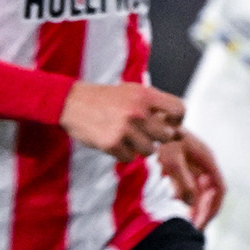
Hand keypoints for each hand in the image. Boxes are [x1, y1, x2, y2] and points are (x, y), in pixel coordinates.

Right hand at [59, 81, 184, 161]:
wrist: (70, 102)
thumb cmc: (104, 99)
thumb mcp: (131, 92)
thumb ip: (154, 107)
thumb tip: (178, 132)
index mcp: (145, 95)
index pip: (179, 110)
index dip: (177, 120)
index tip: (168, 123)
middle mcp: (137, 111)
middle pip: (166, 135)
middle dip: (157, 138)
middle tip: (144, 133)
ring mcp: (124, 129)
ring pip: (149, 150)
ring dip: (140, 148)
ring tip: (127, 138)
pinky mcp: (111, 143)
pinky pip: (128, 158)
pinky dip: (122, 154)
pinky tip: (113, 142)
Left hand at [156, 132, 223, 227]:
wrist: (147, 119)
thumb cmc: (160, 137)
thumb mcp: (170, 159)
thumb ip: (182, 180)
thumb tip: (189, 204)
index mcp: (206, 160)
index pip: (218, 189)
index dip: (212, 208)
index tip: (200, 224)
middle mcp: (203, 163)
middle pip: (210, 193)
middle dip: (204, 211)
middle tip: (193, 229)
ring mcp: (193, 163)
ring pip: (200, 191)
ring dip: (195, 207)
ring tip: (187, 223)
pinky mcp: (181, 164)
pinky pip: (189, 186)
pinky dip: (185, 199)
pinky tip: (177, 209)